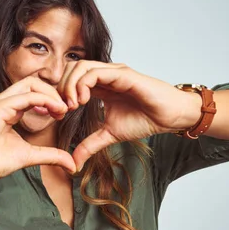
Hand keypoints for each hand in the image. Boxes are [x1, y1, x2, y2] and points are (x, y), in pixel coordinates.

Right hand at [0, 76, 73, 186]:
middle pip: (35, 82)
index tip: (65, 114)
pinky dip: (44, 100)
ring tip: (62, 110)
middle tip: (67, 109)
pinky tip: (54, 112)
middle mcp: (4, 101)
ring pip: (31, 84)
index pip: (35, 91)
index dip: (53, 98)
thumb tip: (72, 164)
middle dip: (55, 92)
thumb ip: (50, 155)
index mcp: (10, 108)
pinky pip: (26, 96)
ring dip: (52, 95)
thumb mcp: (30, 156)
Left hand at [58, 60, 198, 169]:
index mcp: (99, 86)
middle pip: (70, 68)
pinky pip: (96, 72)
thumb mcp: (109, 135)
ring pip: (80, 66)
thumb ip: (90, 145)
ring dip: (69, 85)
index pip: (70, 79)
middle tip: (62, 109)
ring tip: (72, 105)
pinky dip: (83, 84)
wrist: (169, 117)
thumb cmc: (144, 120)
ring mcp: (113, 72)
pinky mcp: (123, 74)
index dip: (59, 94)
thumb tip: (73, 163)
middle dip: (60, 88)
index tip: (59, 115)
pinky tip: (83, 101)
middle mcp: (104, 75)